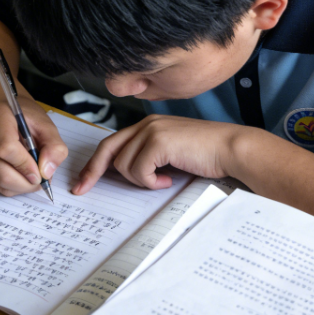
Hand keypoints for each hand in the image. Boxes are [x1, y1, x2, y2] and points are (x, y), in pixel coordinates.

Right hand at [0, 98, 68, 196]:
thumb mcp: (46, 124)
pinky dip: (13, 186)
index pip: (6, 148)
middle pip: (1, 173)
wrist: (2, 111)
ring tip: (34, 175)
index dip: (25, 165)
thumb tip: (46, 173)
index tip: (41, 172)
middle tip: (42, 180)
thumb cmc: (25, 117)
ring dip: (22, 187)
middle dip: (27, 183)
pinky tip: (21, 173)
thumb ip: (54, 146)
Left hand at [74, 115, 239, 194]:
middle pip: (108, 150)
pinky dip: (152, 181)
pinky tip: (169, 179)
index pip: (112, 143)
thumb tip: (124, 172)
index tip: (83, 182)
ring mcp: (152, 131)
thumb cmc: (207, 154)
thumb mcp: (172, 152)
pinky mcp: (159, 142)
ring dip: (141, 180)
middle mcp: (146, 124)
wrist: (230, 148)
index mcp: (148, 125)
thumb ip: (149, 156)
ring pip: (125, 165)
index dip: (94, 163)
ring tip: (163, 179)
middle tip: (83, 189)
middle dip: (92, 172)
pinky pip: (140, 170)